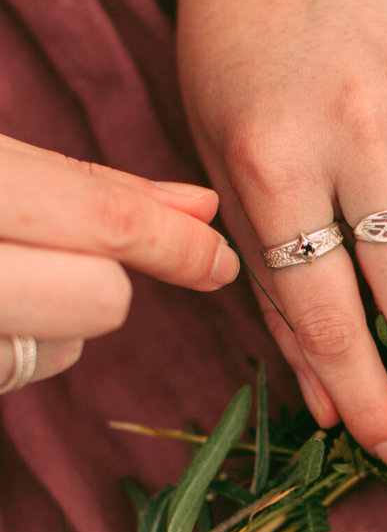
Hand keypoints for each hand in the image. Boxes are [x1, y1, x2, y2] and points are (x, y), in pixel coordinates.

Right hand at [0, 133, 239, 388]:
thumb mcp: (0, 162)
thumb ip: (96, 187)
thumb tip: (204, 207)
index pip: (111, 222)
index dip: (179, 243)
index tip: (220, 260)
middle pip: (101, 299)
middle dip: (108, 283)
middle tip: (82, 258)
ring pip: (63, 349)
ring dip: (60, 321)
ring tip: (11, 273)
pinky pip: (17, 369)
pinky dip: (24, 343)